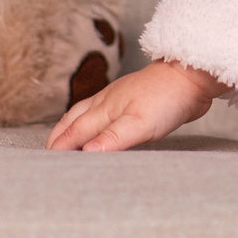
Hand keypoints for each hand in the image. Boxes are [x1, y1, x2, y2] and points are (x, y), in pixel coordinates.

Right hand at [46, 57, 224, 150]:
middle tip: (47, 153)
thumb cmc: (168, 97)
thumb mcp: (140, 123)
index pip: (75, 131)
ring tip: (63, 137)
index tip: (46, 162)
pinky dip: (89, 120)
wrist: (191, 75)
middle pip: (74, 120)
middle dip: (59, 136)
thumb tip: (86, 153)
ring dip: (71, 126)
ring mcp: (118, 98)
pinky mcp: (132, 100)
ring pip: (85, 113)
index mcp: (104, 108)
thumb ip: (113, 138)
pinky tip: (97, 125)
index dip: (60, 147)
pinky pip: (101, 112)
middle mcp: (106, 102)